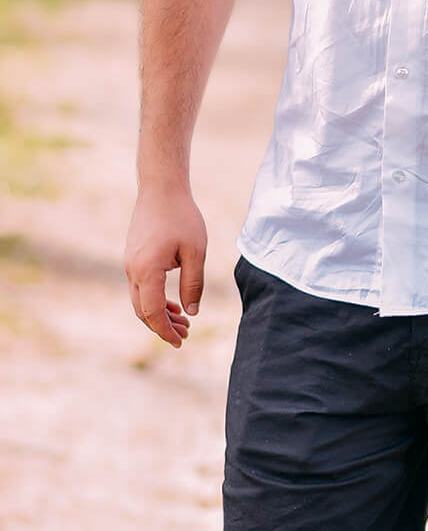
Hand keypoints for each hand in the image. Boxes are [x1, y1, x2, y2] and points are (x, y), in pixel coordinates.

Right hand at [124, 185, 207, 347]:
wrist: (161, 189)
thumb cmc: (182, 217)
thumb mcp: (196, 251)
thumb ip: (194, 284)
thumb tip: (192, 312)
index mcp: (147, 271)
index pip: (152, 312)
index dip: (166, 331)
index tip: (180, 342)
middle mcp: (132, 271)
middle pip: (143, 311)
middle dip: (163, 326)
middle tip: (185, 335)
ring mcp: (129, 264)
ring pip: (140, 300)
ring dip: (159, 314)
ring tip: (183, 321)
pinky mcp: (132, 258)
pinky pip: (140, 287)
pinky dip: (155, 299)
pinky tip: (173, 303)